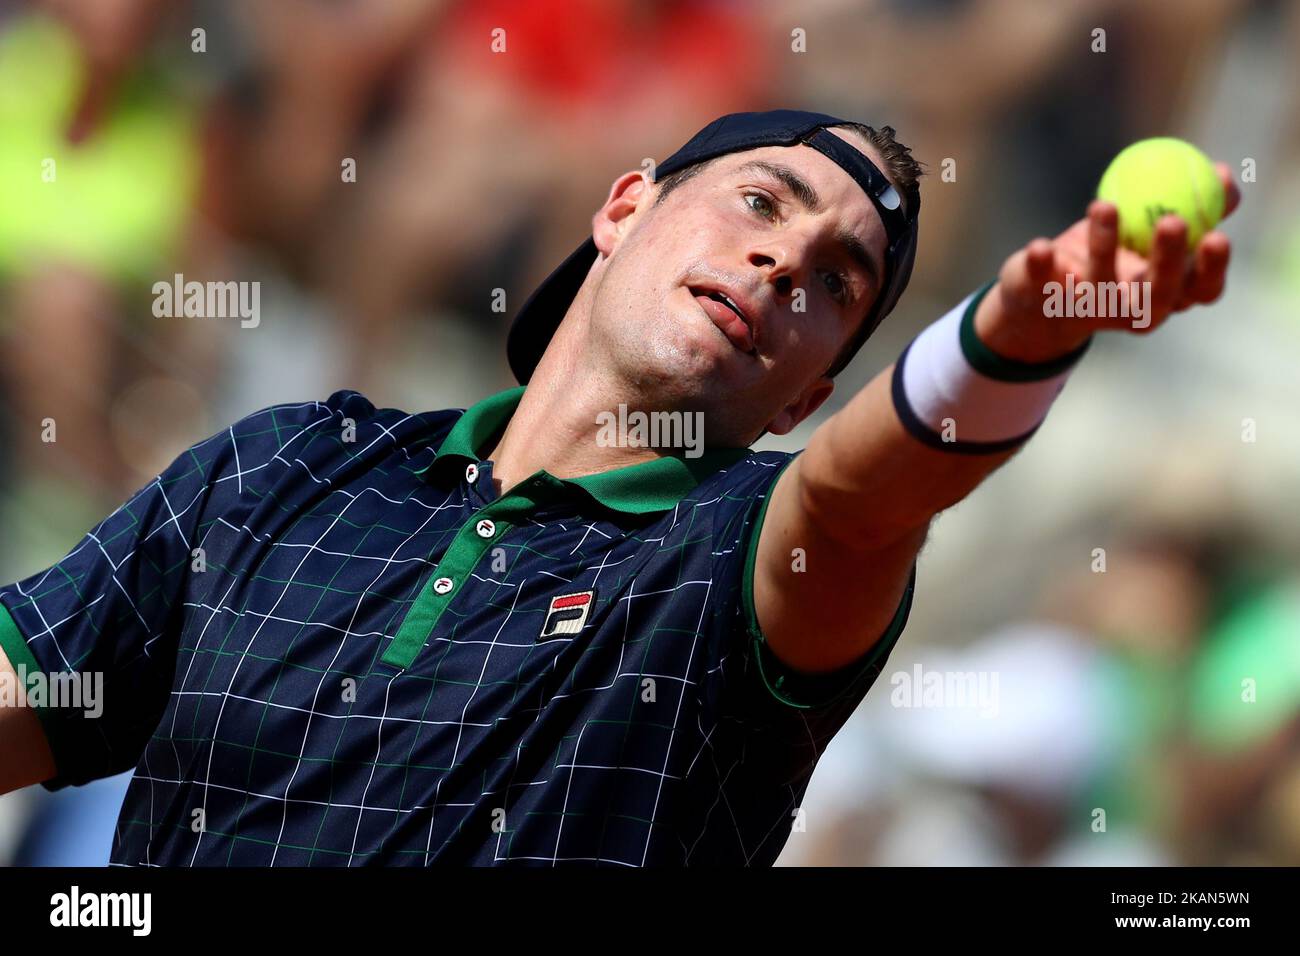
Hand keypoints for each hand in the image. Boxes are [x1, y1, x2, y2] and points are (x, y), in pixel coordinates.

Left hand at [974, 162, 1241, 362]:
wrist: (1043, 305)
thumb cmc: (1113, 258)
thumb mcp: (1151, 231)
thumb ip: (1193, 206)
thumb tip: (1226, 173)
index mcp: (1166, 295)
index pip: (1201, 289)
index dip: (1212, 269)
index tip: (1216, 235)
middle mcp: (1132, 311)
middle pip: (1158, 295)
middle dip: (1169, 260)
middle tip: (1173, 221)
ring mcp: (1087, 312)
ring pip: (1100, 284)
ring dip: (1104, 245)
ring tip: (1103, 204)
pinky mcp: (1043, 305)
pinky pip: (1042, 285)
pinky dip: (1041, 265)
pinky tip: (1041, 246)